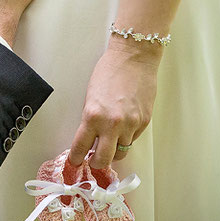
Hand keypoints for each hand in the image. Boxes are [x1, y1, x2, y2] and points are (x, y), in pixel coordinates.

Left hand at [66, 38, 161, 169]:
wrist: (134, 58)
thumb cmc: (110, 71)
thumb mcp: (90, 97)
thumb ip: (90, 120)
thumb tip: (90, 139)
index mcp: (93, 116)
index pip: (81, 147)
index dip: (76, 158)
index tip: (75, 161)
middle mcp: (112, 124)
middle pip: (103, 160)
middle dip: (96, 163)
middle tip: (93, 160)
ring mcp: (130, 125)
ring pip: (121, 152)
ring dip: (114, 149)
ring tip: (110, 139)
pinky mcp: (144, 123)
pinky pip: (133, 139)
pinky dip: (127, 137)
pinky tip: (124, 125)